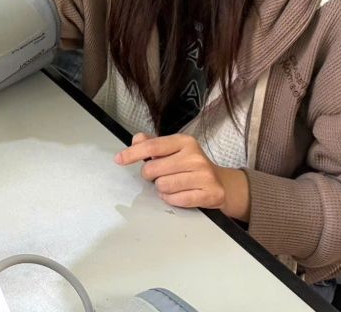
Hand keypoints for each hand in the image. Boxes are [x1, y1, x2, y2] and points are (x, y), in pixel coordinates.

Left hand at [115, 133, 250, 220]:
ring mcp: (205, 176)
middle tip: (159, 175)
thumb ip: (151, 143)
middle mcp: (195, 156)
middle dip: (150, 175)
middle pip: (153, 169)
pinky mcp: (210, 194)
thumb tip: (135, 140)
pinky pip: (176, 200)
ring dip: (162, 189)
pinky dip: (172, 199)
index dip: (132, 153)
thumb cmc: (190, 165)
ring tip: (172, 184)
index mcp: (184, 142)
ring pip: (163, 186)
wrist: (221, 183)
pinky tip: (179, 194)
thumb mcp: (172, 150)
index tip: (119, 159)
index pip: (152, 146)